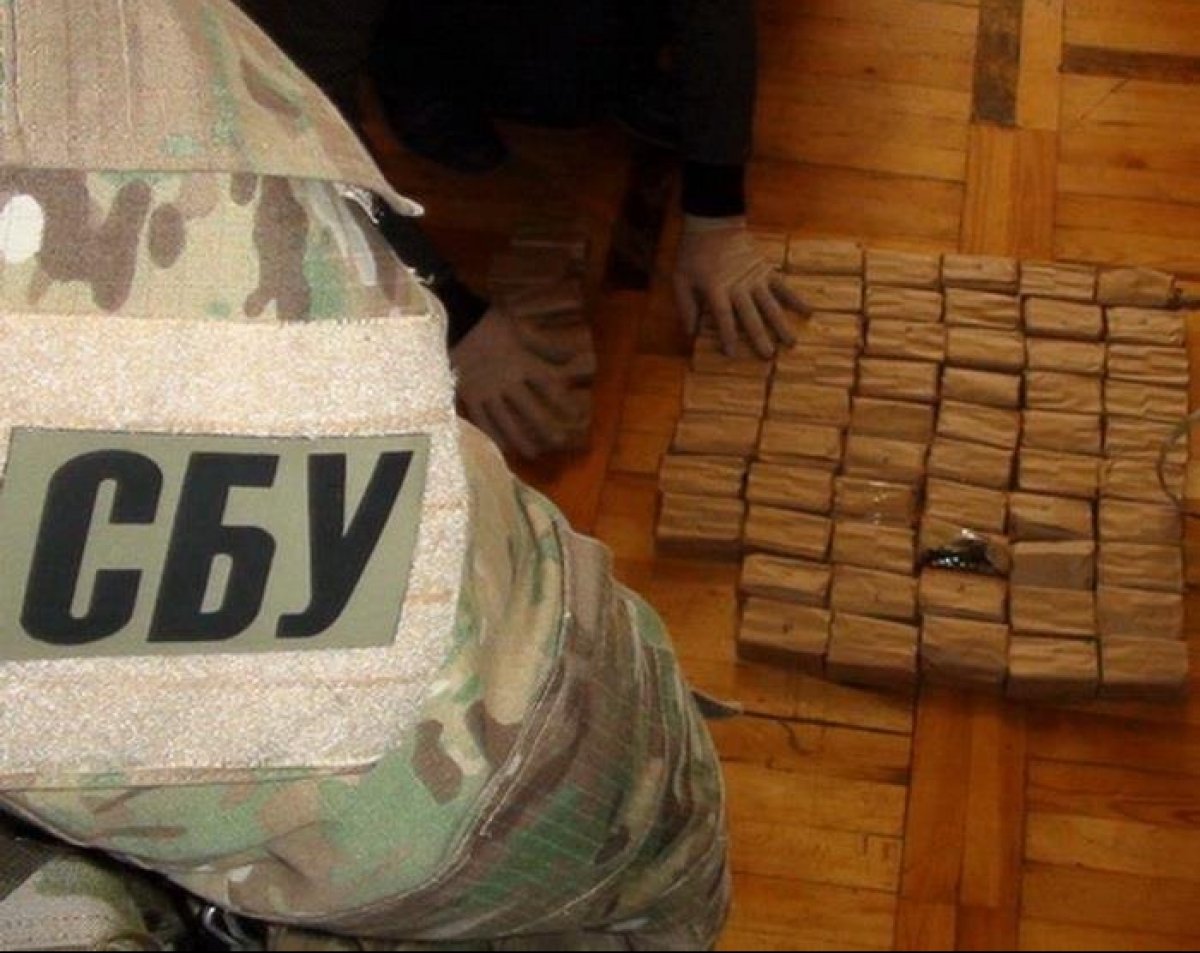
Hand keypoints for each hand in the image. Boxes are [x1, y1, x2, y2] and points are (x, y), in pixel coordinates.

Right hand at [450, 304, 586, 459]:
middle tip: (560, 443)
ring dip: (521, 439)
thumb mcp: (522, 330)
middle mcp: (508, 382)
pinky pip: (481, 420)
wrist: (457, 322)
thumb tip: (574, 356)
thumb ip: (547, 347)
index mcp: (523, 364)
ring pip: (506, 421)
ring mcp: (488, 392)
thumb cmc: (492, 324)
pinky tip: (502, 447)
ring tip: (533, 454)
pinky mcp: (470, 396)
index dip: (564, 403)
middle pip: (530, 410)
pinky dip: (492, 435)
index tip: (577, 416)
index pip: (549, 388)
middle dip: (546, 428)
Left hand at [673, 215, 807, 357]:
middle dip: (759, 337)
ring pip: (770, 305)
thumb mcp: (680, 279)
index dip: (728, 337)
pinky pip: (783, 287)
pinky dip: (795, 299)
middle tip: (767, 356)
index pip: (724, 319)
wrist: (714, 224)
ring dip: (781, 324)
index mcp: (716, 290)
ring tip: (791, 343)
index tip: (732, 354)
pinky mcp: (766, 269)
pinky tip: (808, 311)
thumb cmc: (693, 254)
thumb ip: (685, 307)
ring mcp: (755, 278)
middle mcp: (739, 287)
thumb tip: (689, 334)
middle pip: (751, 316)